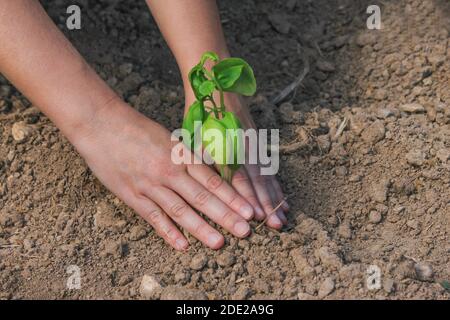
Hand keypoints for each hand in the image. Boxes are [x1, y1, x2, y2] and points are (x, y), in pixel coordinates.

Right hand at [72, 101, 254, 249]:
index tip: (250, 210)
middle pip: (201, 196)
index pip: (213, 179)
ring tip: (218, 242)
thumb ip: (190, 156)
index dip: (232, 196)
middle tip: (245, 231)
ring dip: (200, 228)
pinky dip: (168, 232)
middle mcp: (169, 170)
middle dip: (225, 215)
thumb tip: (213, 170)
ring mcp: (150, 184)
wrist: (102, 124)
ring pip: (180, 209)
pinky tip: (182, 245)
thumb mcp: (170, 138)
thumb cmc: (139, 129)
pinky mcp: (132, 195)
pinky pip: (153, 216)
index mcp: (181, 155)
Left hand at [185, 93, 288, 228]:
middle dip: (267, 204)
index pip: (240, 178)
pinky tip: (280, 193)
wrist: (217, 82)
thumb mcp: (197, 135)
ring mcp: (255, 144)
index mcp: (228, 147)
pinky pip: (269, 165)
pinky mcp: (259, 140)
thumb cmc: (202, 112)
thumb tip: (210, 187)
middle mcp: (245, 148)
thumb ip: (205, 160)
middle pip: (259, 180)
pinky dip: (275, 181)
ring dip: (275, 196)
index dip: (248, 198)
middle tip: (276, 225)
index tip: (256, 217)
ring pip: (267, 174)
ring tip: (284, 215)